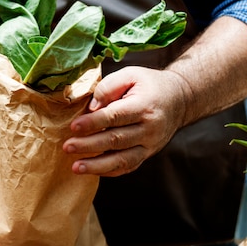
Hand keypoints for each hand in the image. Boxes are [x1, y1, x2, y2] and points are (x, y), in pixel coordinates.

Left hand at [63, 66, 188, 176]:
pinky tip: (91, 170)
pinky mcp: (147, 154)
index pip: (116, 116)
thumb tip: (92, 107)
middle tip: (67, 146)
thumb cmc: (150, 85)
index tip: (74, 126)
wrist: (179, 100)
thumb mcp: (131, 74)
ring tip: (76, 167)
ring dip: (97, 165)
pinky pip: (127, 167)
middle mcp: (150, 129)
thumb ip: (109, 87)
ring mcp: (150, 145)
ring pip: (122, 159)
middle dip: (89, 145)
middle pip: (116, 140)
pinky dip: (109, 171)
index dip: (94, 123)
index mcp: (145, 106)